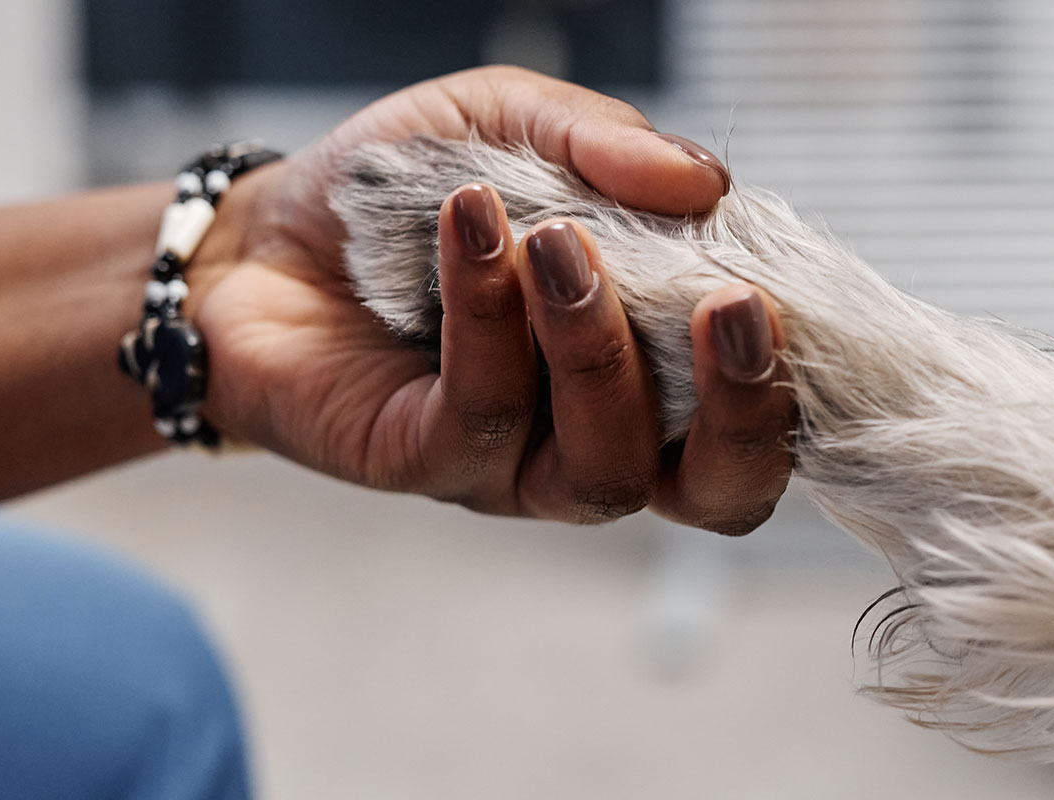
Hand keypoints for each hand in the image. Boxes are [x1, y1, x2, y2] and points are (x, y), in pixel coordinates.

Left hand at [188, 66, 794, 533]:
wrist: (261, 236)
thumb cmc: (407, 195)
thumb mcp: (514, 130)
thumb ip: (607, 149)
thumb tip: (709, 182)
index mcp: (652, 374)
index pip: (760, 422)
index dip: (791, 385)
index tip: (780, 290)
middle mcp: (597, 439)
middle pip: (714, 491)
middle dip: (743, 411)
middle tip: (731, 307)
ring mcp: (512, 466)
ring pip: (601, 462)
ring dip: (596, 345)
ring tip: (557, 237)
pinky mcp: (423, 464)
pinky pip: (481, 411)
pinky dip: (486, 311)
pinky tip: (468, 223)